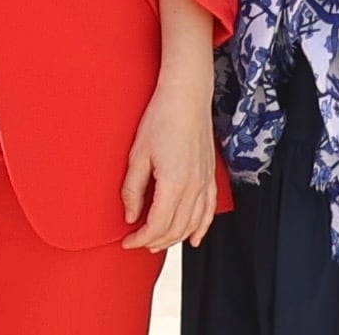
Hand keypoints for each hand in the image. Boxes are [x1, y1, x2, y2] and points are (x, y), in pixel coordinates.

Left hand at [120, 63, 219, 251]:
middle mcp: (193, 188)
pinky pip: (209, 211)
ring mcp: (205, 183)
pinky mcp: (211, 177)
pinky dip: (202, 228)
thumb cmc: (161, 118)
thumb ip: (132, 189)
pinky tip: (195, 238)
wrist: (186, 97)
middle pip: (175, 229)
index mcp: (173, 184)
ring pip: (192, 224)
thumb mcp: (138, 154)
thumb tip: (130, 215)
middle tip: (137, 242)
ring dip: (175, 238)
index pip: (157, 226)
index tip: (127, 241)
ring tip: (158, 242)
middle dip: (155, 241)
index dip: (140, 239)